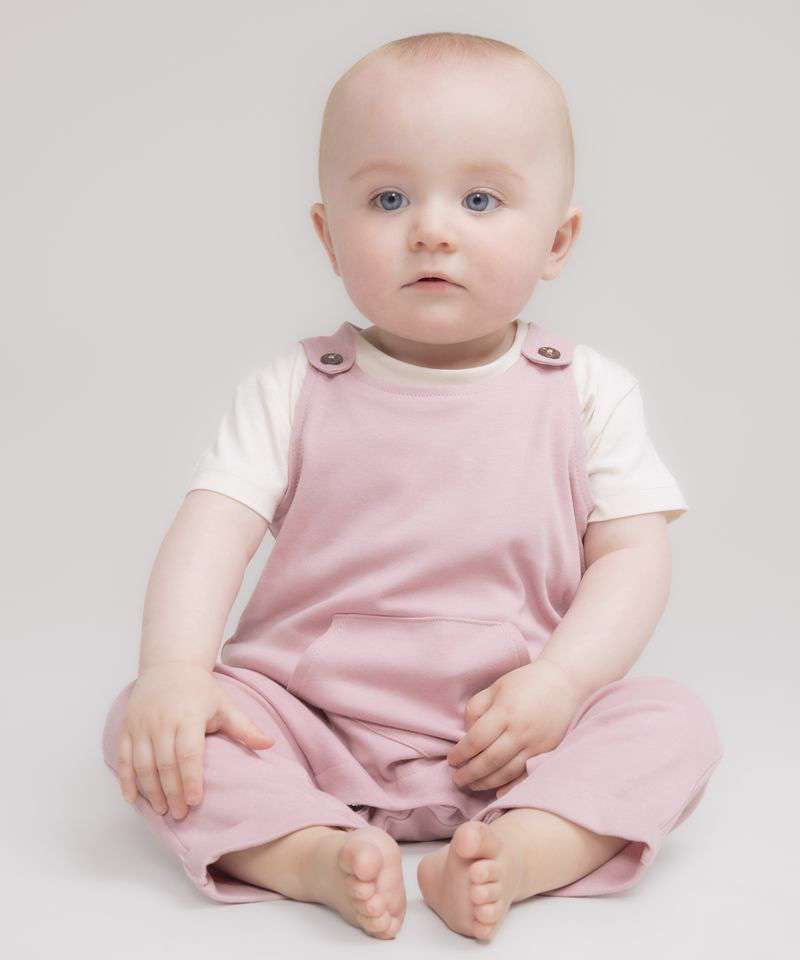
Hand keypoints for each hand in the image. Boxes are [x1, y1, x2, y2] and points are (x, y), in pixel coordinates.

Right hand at [115, 662, 274, 818]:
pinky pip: (123, 758)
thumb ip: (244, 727)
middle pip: (165, 763)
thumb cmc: (200, 690)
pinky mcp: (127, 728)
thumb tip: (270, 744)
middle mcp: (162, 721)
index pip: (188, 752)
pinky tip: (133, 799)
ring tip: (163, 810)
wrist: (169, 665)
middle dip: (172, 792)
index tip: (195, 801)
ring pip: (142, 764)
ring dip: (151, 790)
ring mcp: (141, 725)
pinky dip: (126, 780)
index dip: (190, 778)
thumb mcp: (224, 705)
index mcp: (188, 715)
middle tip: (180, 814)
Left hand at [447, 657, 585, 797]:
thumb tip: (467, 733)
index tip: (452, 759)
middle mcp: (520, 731)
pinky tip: (497, 791)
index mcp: (505, 712)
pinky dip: (510, 787)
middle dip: (469, 773)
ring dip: (485, 783)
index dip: (461, 753)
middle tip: (456, 778)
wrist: (564, 683)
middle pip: (489, 761)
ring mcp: (536, 745)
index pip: (476, 740)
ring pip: (506, 773)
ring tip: (472, 784)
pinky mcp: (548, 753)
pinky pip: (526, 776)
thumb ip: (477, 708)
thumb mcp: (496, 687)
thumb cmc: (525, 682)